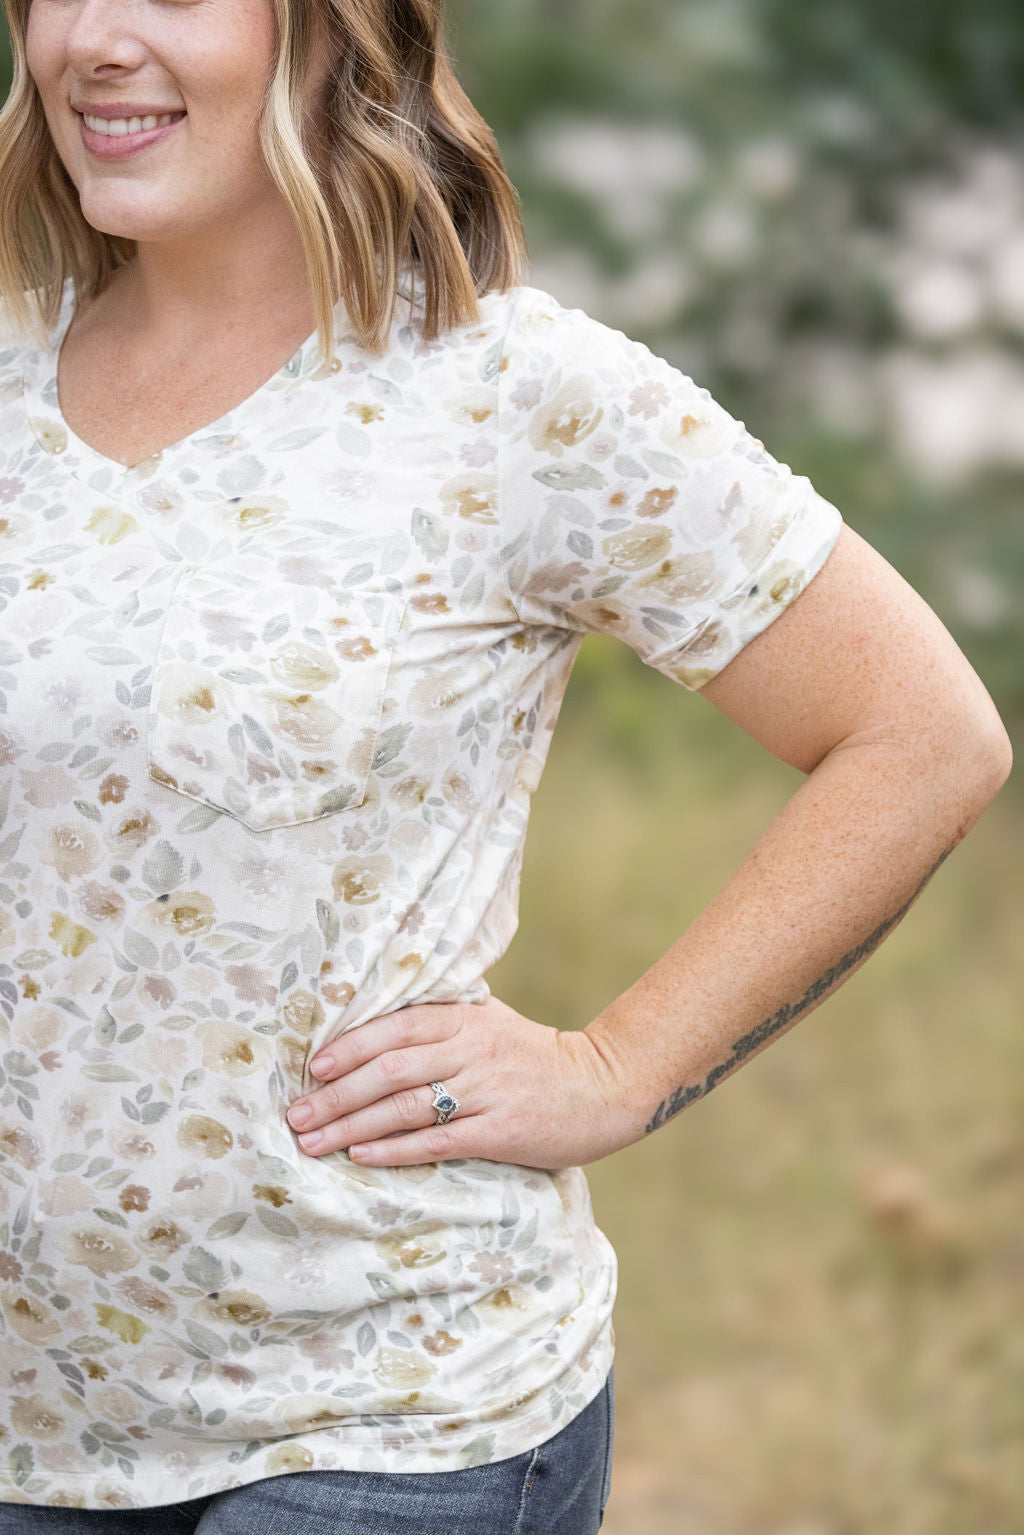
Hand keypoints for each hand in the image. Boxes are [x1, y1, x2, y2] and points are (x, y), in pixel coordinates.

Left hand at [285, 996, 631, 1170]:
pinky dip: (394, 1149)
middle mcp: (471, 1050)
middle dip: (336, 1094)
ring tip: (314, 1141)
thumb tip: (376, 1026)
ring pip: (405, 1106)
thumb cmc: (535, 1056)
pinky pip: (436, 1140)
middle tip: (296, 1115)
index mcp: (464, 1019)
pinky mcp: (500, 1131)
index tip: (311, 1068)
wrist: (603, 1086)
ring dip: (352, 1125)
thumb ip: (442, 1021)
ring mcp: (486, 1090)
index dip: (349, 1047)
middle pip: (389, 1070)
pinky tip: (362, 1156)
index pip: (394, 1029)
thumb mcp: (491, 1022)